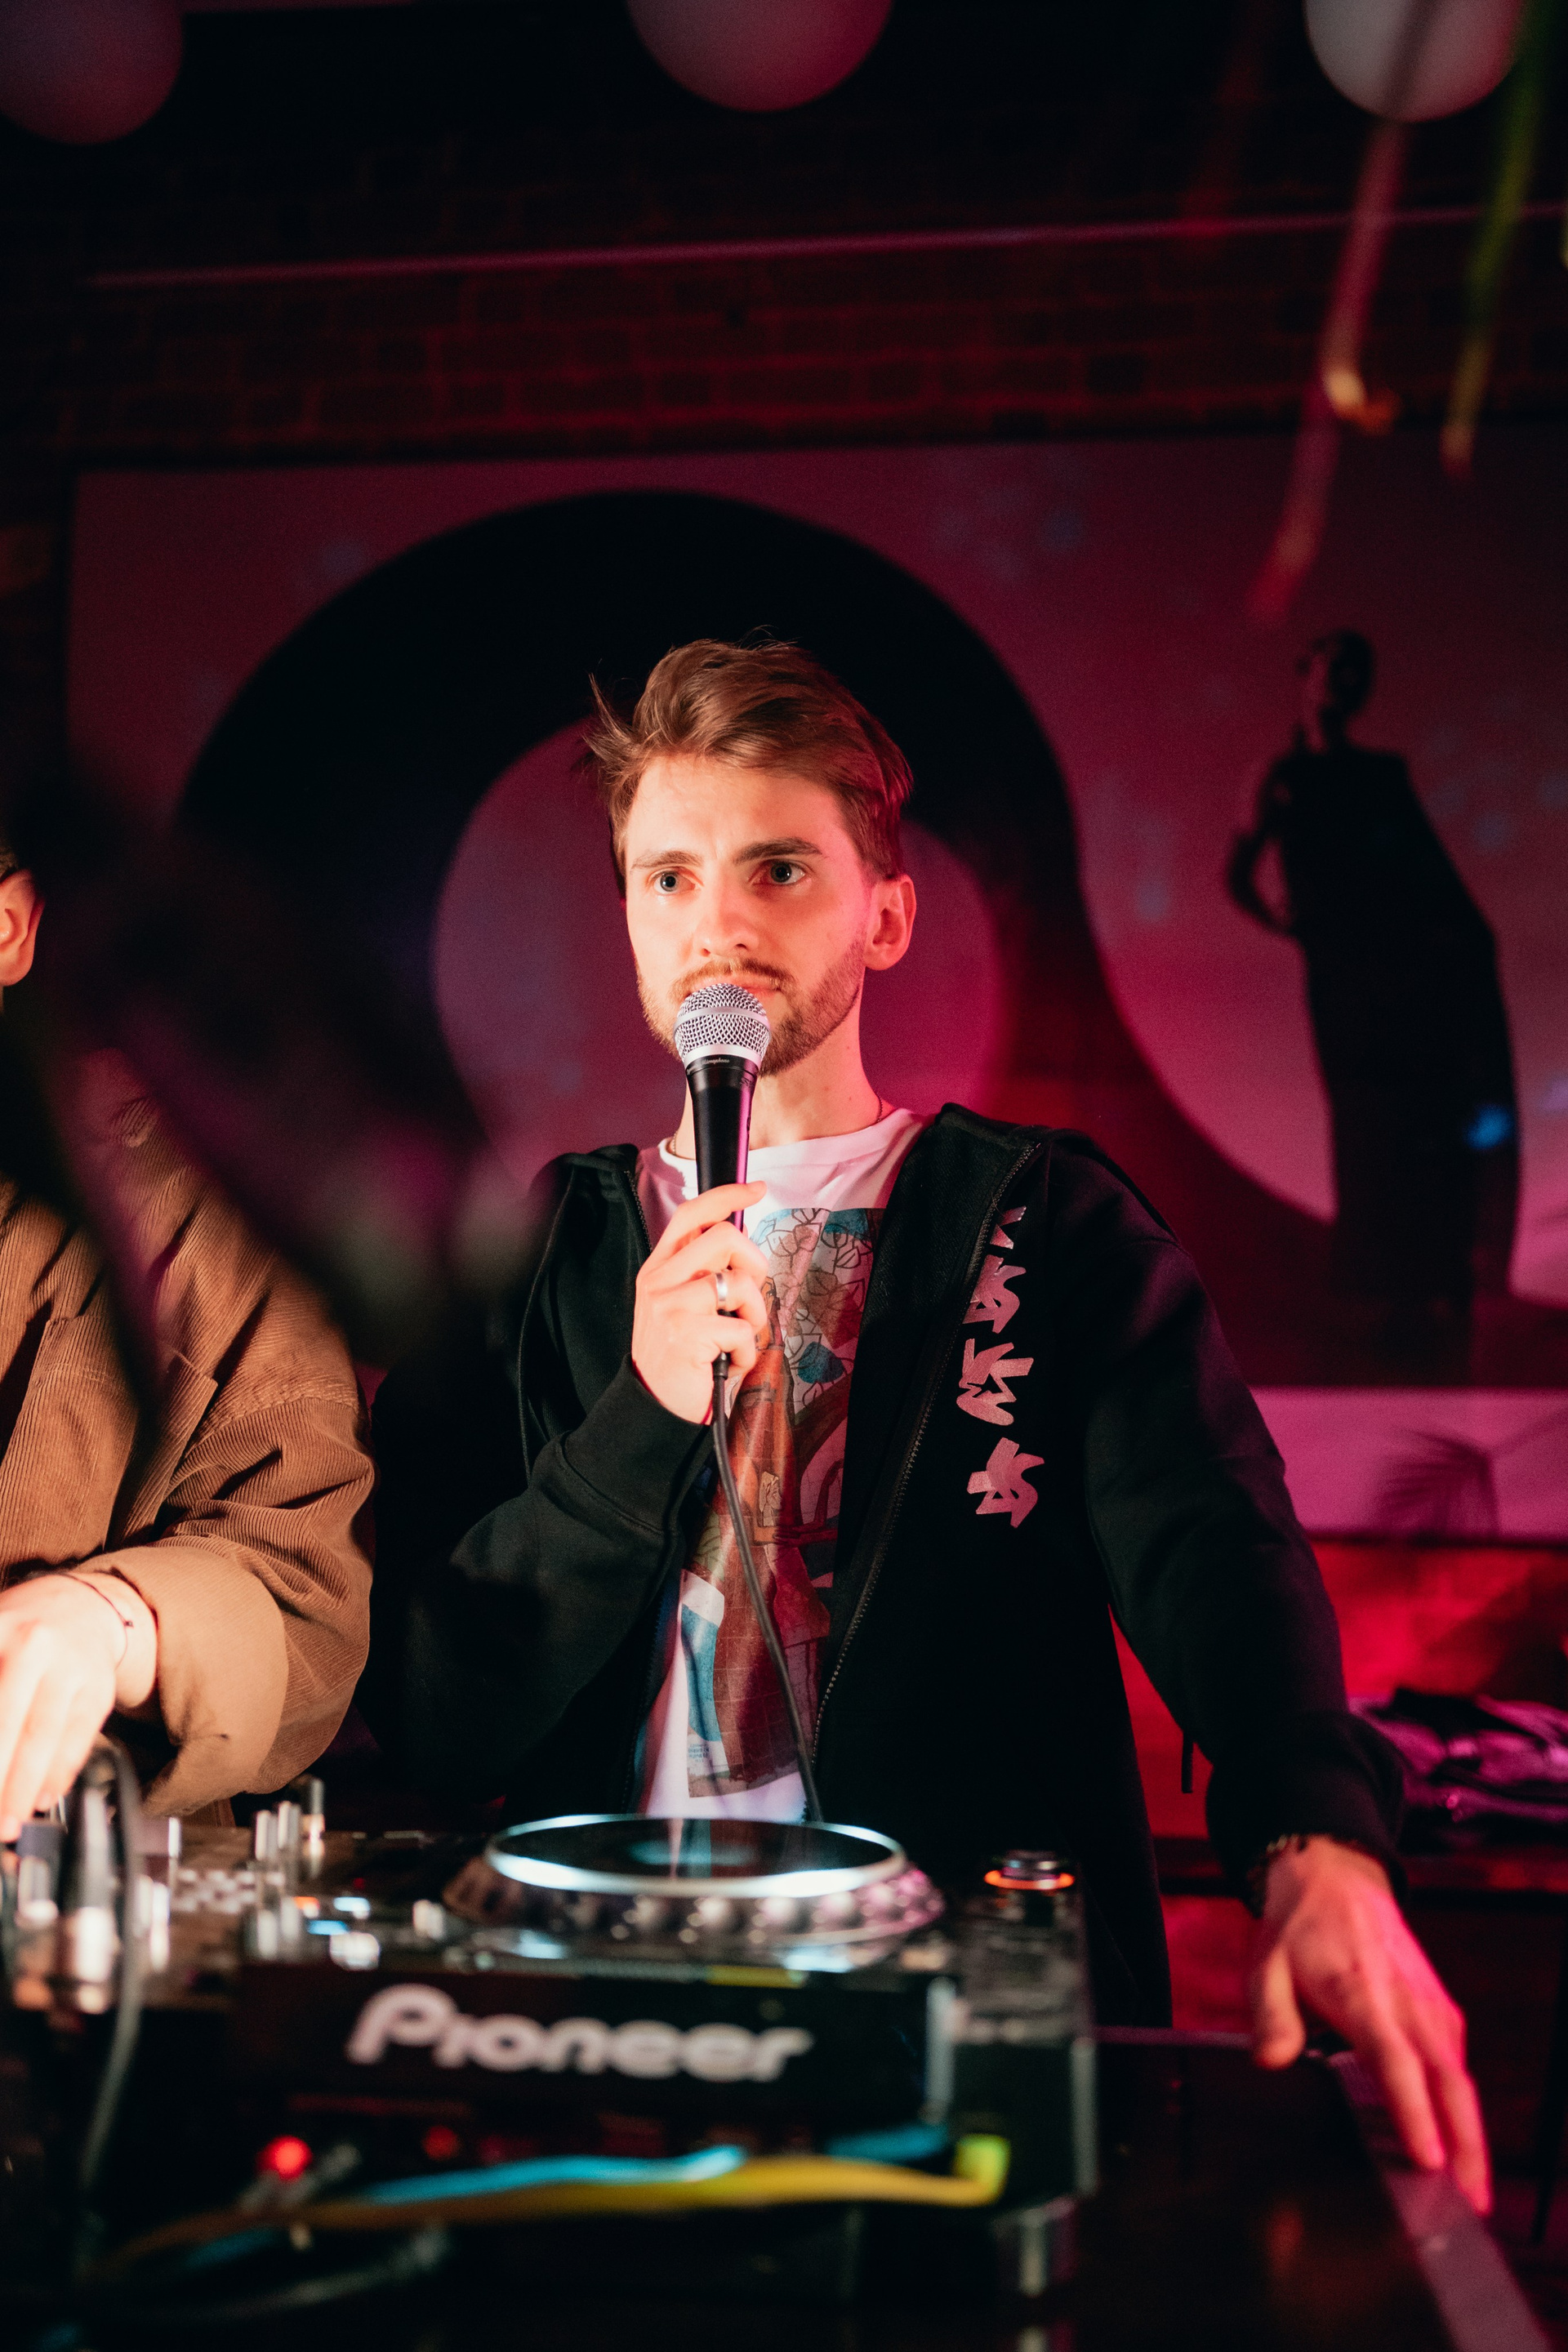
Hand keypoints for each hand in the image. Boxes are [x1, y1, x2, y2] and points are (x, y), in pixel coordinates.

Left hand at [0, 1571, 156, 1838]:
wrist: (83, 1606)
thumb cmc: (20, 1632)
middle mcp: (35, 1645)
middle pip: (9, 1722)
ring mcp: (72, 1667)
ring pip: (44, 1736)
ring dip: (24, 1788)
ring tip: (10, 1821)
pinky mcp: (99, 1689)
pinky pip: (78, 1739)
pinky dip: (59, 1774)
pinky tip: (43, 1797)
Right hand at [632, 1182, 770, 1423]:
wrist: (653, 1407)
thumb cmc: (680, 1357)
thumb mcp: (682, 1306)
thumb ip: (703, 1271)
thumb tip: (741, 1237)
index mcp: (658, 1268)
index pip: (691, 1214)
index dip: (726, 1195)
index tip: (756, 1188)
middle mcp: (658, 1280)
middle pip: (724, 1237)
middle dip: (754, 1265)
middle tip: (749, 1299)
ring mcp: (669, 1305)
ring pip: (740, 1283)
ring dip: (754, 1316)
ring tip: (736, 1339)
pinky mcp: (685, 1333)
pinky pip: (743, 1327)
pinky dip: (747, 1352)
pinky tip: (726, 1363)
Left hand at [1251, 1835, 1490, 2212]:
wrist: (1334, 1878)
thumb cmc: (1298, 1930)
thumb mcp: (1266, 1964)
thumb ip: (1269, 2015)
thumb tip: (1271, 2062)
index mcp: (1361, 1993)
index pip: (1394, 2062)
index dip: (1413, 2112)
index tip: (1429, 2158)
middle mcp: (1406, 2002)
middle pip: (1447, 2081)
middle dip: (1464, 2143)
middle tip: (1472, 2201)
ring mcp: (1429, 2005)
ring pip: (1460, 2078)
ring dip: (1472, 2133)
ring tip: (1474, 2191)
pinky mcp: (1440, 2009)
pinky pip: (1459, 2063)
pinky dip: (1465, 2106)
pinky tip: (1464, 2143)